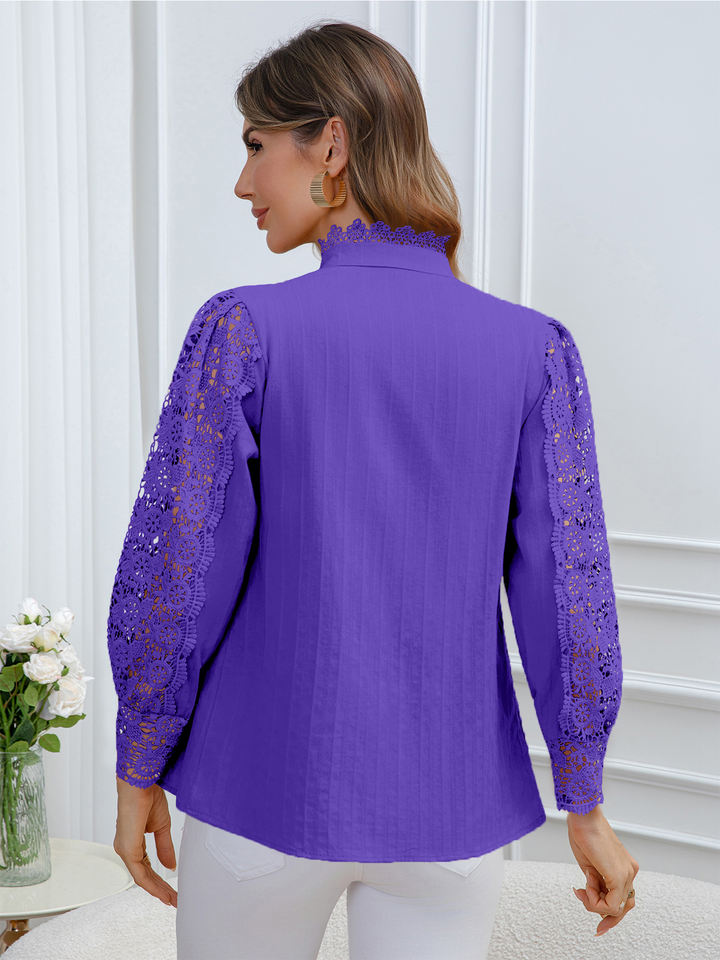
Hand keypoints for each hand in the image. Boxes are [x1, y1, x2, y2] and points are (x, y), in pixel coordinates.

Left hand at [113, 774, 177, 908]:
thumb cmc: (148, 796)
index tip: (172, 889)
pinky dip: (152, 885)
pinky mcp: (128, 849)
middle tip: (175, 899)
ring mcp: (125, 850)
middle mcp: (126, 848)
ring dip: (158, 890)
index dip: (159, 879)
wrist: (141, 783)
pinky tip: (163, 893)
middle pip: (144, 875)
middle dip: (160, 888)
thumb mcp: (161, 826)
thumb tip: (169, 866)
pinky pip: (140, 874)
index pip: (146, 866)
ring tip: (172, 899)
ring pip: (142, 878)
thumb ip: (164, 847)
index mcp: (132, 841)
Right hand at [567, 805, 638, 936]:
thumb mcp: (590, 867)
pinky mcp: (619, 875)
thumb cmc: (583, 833)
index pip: (623, 899)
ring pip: (617, 908)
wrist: (583, 817)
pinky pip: (611, 904)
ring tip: (583, 888)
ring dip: (595, 904)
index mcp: (624, 868)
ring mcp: (627, 873)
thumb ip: (597, 885)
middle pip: (623, 907)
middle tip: (591, 916)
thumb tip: (595, 901)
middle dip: (604, 916)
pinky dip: (594, 901)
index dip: (608, 912)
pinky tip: (586, 886)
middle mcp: (630, 872)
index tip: (594, 915)